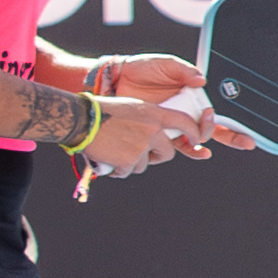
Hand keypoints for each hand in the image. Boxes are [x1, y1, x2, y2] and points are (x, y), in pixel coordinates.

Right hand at [82, 94, 197, 176]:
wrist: (81, 119)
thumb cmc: (101, 110)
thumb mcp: (133, 106)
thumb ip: (149, 118)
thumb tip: (159, 132)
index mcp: (154, 114)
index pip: (185, 123)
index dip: (194, 133)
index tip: (195, 141)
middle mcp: (152, 130)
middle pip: (168, 153)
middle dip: (157, 157)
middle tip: (143, 155)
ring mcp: (141, 146)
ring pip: (145, 164)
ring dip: (132, 162)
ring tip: (116, 151)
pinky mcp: (128, 160)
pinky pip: (129, 171)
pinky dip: (119, 169)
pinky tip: (109, 160)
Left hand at [101, 53, 256, 154]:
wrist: (116, 80)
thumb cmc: (141, 69)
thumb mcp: (165, 64)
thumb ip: (184, 70)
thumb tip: (203, 81)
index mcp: (192, 95)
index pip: (216, 109)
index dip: (232, 120)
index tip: (235, 123)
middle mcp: (187, 111)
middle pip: (214, 127)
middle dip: (233, 136)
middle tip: (240, 139)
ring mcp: (174, 123)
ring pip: (197, 139)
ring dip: (205, 144)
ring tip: (204, 145)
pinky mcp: (160, 131)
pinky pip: (178, 145)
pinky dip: (190, 150)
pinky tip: (198, 152)